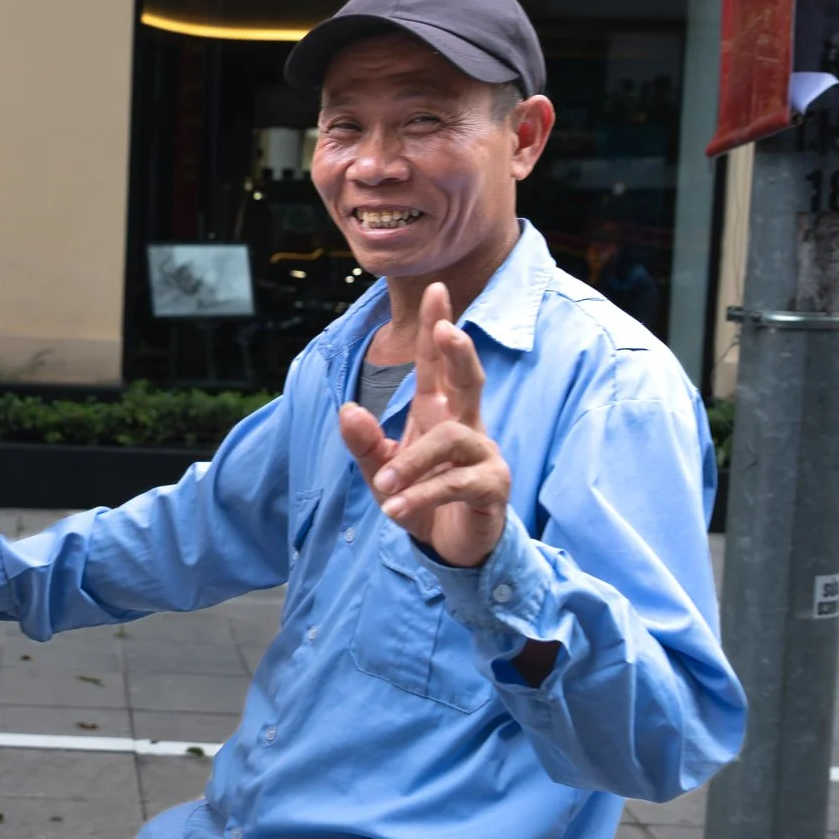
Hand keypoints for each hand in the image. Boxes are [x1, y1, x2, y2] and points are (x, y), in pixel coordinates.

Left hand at [338, 282, 510, 568]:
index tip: (437, 290)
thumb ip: (363, 443)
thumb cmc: (420, 498)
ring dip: (412, 463)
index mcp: (437, 411)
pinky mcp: (491, 486)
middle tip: (448, 330)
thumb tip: (347, 409)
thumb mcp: (379, 472)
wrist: (450, 548)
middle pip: (468, 379)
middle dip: (459, 353)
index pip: (438, 363)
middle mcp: (465, 425)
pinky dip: (422, 495)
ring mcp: (483, 453)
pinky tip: (396, 510)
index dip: (438, 326)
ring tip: (382, 488)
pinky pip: (456, 483)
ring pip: (451, 439)